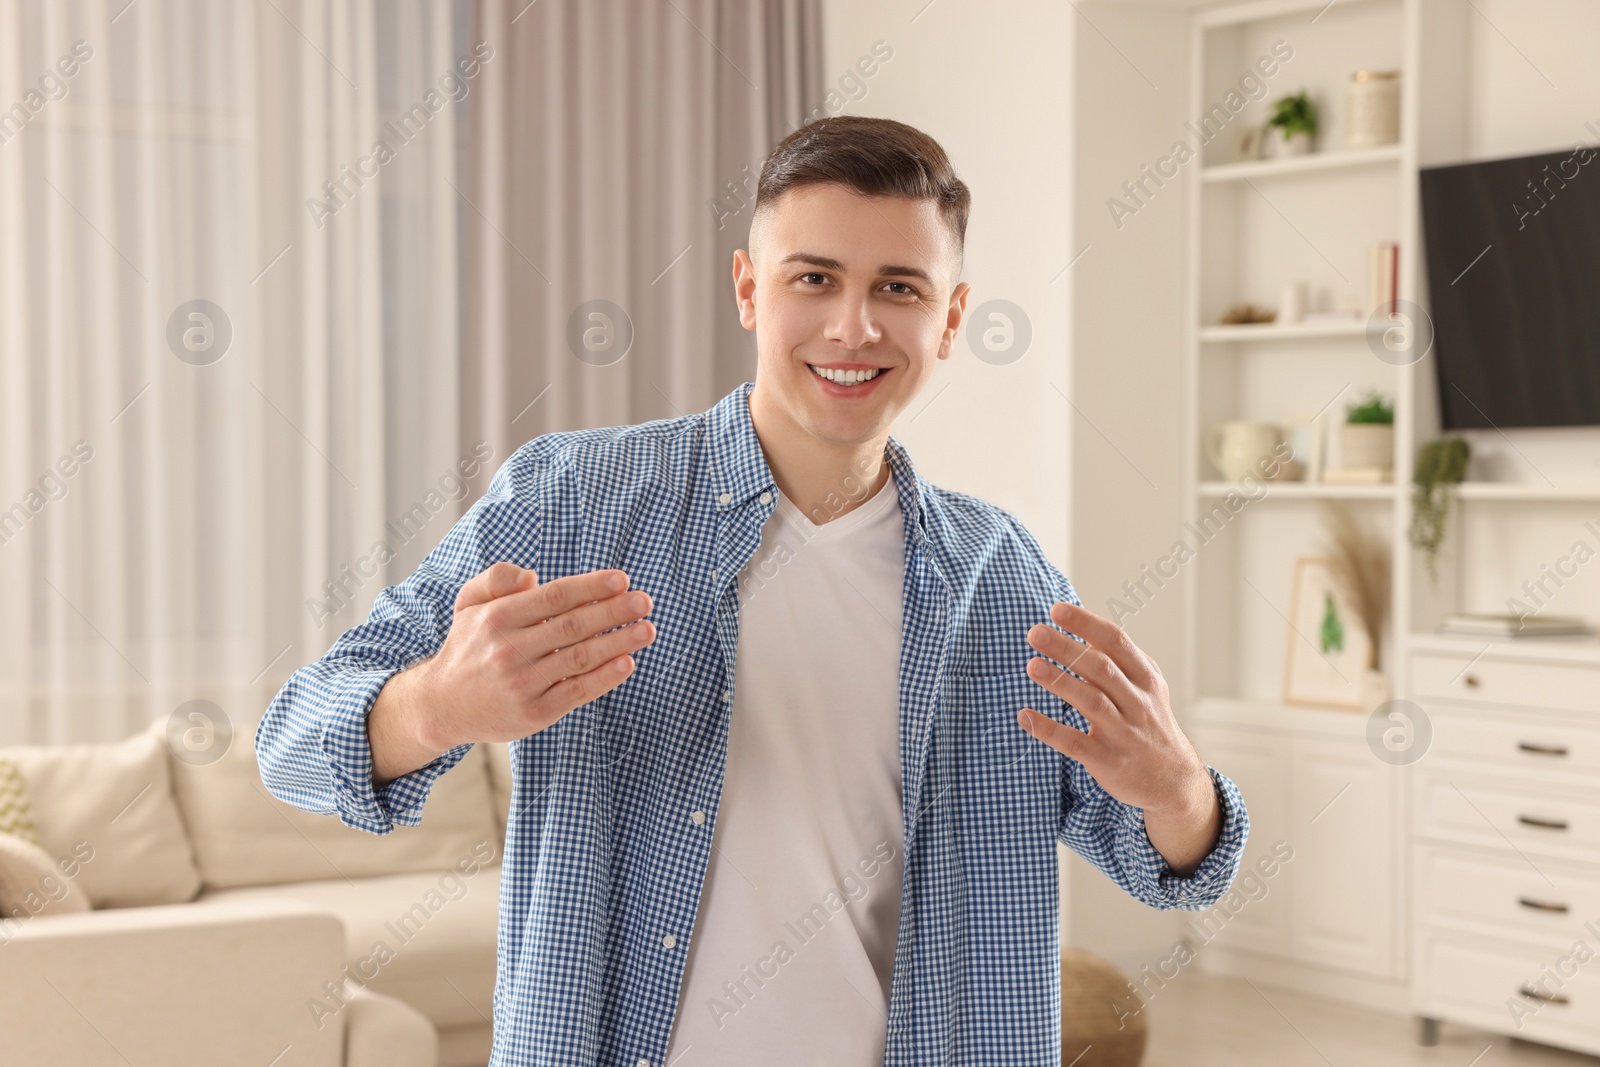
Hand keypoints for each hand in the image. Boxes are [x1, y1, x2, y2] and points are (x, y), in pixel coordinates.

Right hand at [413, 563, 656, 749]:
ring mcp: (522, 684)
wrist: (442, 705)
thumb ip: (496, 579)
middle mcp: (509, 650)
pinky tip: (627, 663)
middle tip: (644, 601)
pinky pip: (576, 692)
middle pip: (573, 626)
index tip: (621, 579)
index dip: (590, 587)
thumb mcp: (468, 604)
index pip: (554, 597)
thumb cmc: (468, 646)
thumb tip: (531, 577)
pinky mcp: (534, 713)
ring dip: (618, 643)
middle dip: (614, 612)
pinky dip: (604, 678)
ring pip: (579, 659)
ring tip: (647, 630)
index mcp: (497, 618)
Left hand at [1016, 601, 1220, 874]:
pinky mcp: (1108, 761)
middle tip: (1035, 632)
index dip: (1087, 623)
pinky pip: (1076, 743)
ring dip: (1060, 682)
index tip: (1057, 610)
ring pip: (1092, 703)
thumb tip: (1085, 626)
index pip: (1117, 642)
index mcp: (1145, 679)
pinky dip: (1049, 729)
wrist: (1173, 780)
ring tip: (1031, 665)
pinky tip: (1025, 716)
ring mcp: (1124, 733)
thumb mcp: (1146, 687)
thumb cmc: (1150, 723)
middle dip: (1067, 648)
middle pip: (1101, 669)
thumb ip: (1119, 658)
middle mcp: (1137, 703)